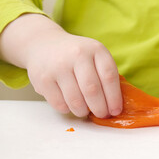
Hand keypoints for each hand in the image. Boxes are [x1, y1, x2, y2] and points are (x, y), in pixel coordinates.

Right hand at [0, 14, 121, 117]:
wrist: (44, 43)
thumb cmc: (76, 55)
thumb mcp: (95, 56)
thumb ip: (105, 75)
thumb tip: (113, 106)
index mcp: (96, 49)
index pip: (109, 76)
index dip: (114, 97)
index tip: (116, 110)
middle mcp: (78, 55)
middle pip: (92, 90)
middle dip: (100, 108)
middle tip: (102, 115)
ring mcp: (59, 66)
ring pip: (76, 100)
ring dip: (83, 111)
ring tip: (85, 111)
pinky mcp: (43, 79)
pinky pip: (59, 104)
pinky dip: (67, 109)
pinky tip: (70, 105)